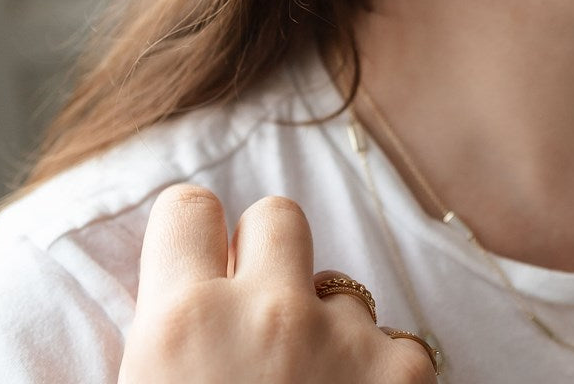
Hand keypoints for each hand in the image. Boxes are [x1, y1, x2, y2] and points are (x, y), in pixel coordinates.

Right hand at [118, 185, 436, 383]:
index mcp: (182, 323)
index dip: (193, 236)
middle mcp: (267, 313)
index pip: (188, 207)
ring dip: (328, 326)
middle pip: (278, 214)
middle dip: (270, 255)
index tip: (200, 260)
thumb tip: (187, 284)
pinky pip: (394, 341)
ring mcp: (343, 339)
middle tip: (260, 317)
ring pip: (341, 288)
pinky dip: (379, 372)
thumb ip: (169, 329)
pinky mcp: (404, 370)